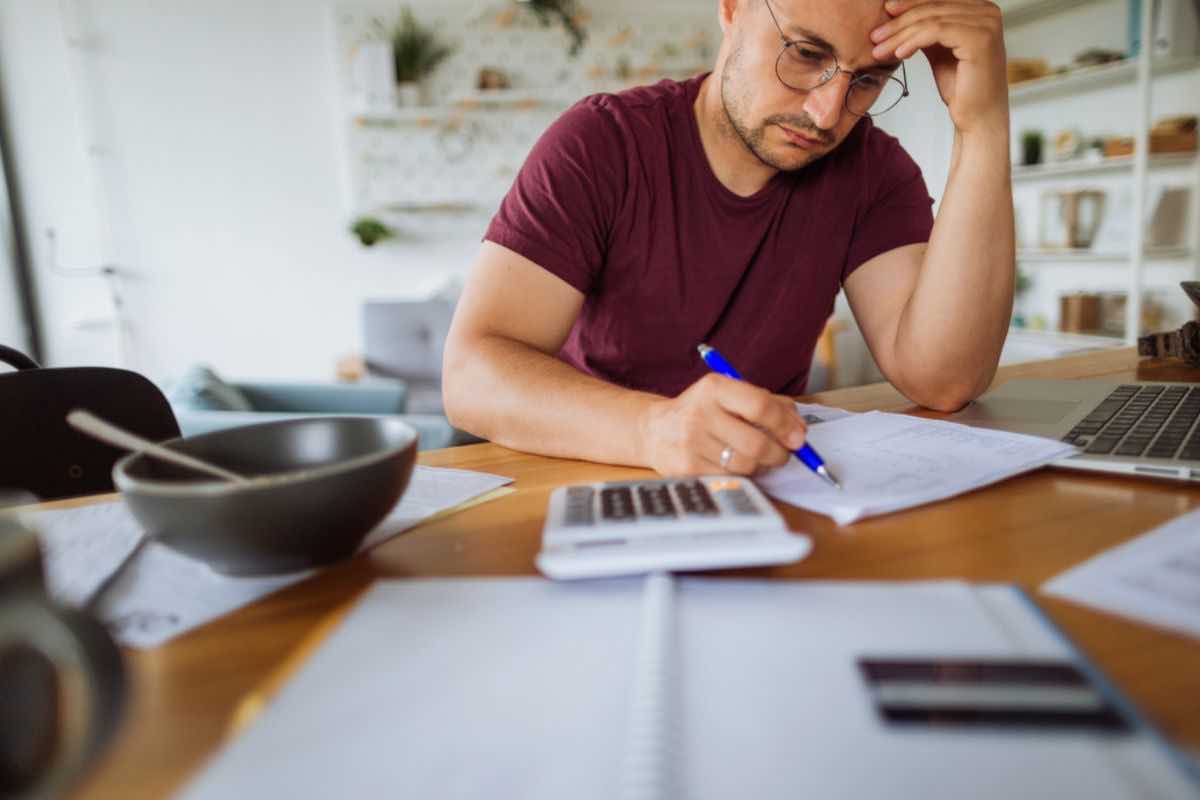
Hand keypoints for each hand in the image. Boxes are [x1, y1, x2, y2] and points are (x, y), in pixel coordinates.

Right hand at [638, 373, 807, 475]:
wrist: (656, 430)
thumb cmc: (704, 412)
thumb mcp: (731, 396)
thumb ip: (770, 405)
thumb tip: (799, 430)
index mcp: (714, 388)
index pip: (760, 406)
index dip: (785, 424)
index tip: (798, 437)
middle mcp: (699, 413)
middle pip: (757, 443)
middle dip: (779, 453)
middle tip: (782, 454)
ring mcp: (691, 443)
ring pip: (746, 465)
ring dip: (760, 466)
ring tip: (754, 457)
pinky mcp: (687, 468)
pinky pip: (730, 478)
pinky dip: (741, 475)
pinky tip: (733, 465)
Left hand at [870, 0, 1008, 133]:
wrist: (978, 117)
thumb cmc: (961, 87)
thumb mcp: (940, 50)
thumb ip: (928, 30)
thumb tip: (900, 15)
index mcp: (981, 8)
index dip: (909, 4)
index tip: (884, 13)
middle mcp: (988, 11)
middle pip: (933, 7)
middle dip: (899, 21)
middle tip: (875, 36)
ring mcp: (986, 23)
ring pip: (931, 20)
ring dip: (900, 35)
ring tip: (879, 49)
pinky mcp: (979, 39)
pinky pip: (936, 32)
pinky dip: (913, 41)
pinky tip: (898, 54)